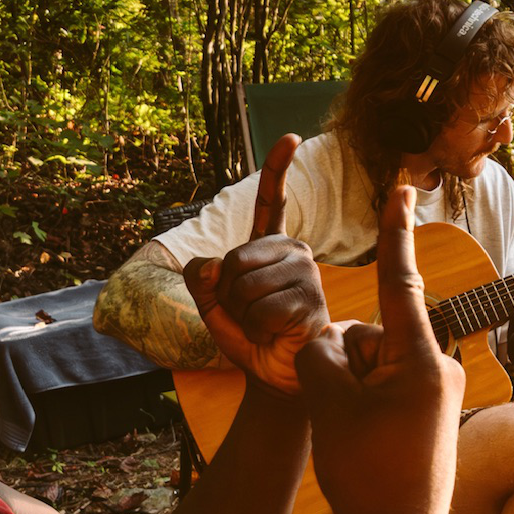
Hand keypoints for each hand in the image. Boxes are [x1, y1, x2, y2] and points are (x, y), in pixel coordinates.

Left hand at [184, 134, 325, 395]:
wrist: (272, 375)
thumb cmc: (247, 336)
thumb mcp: (211, 304)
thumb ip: (201, 278)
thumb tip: (216, 263)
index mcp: (268, 245)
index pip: (273, 200)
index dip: (278, 168)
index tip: (291, 138)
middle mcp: (293, 251)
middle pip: (234, 259)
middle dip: (226, 294)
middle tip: (247, 314)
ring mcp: (306, 274)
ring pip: (245, 286)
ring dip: (241, 316)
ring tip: (261, 325)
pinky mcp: (311, 301)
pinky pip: (262, 310)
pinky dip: (256, 330)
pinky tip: (274, 334)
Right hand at [295, 186, 463, 513]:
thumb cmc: (367, 473)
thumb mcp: (329, 403)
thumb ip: (320, 350)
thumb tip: (330, 337)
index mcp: (419, 359)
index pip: (400, 280)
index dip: (394, 231)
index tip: (401, 187)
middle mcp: (438, 368)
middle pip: (370, 336)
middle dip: (342, 365)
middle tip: (347, 422)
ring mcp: (438, 392)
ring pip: (371, 366)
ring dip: (350, 391)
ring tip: (358, 441)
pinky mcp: (432, 413)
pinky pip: (383, 389)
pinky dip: (363, 407)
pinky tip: (365, 447)